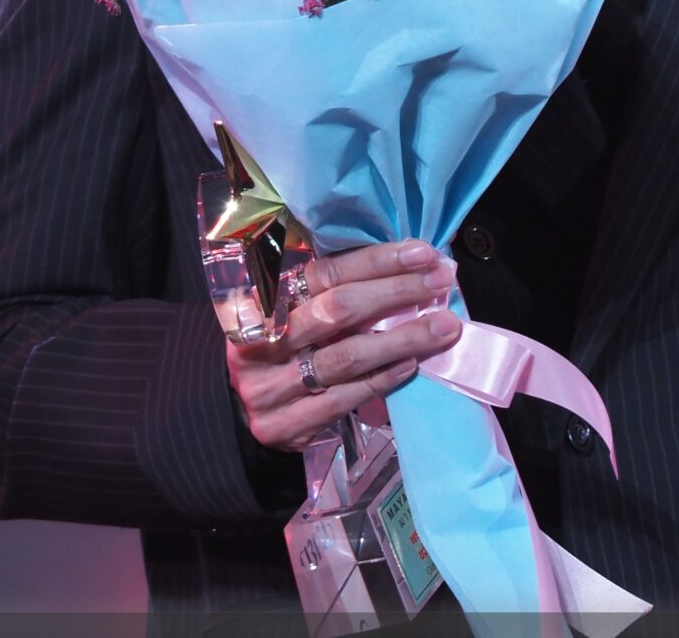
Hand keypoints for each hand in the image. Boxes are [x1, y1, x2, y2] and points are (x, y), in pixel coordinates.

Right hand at [226, 238, 463, 450]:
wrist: (235, 416)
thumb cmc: (282, 350)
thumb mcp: (292, 313)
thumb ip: (333, 291)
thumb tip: (408, 265)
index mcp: (261, 300)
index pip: (325, 273)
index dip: (376, 261)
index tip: (422, 254)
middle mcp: (261, 340)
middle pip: (338, 309)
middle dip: (396, 292)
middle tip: (441, 281)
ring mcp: (269, 386)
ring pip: (346, 356)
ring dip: (402, 338)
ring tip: (443, 326)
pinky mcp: (284, 425)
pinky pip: (344, 398)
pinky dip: (382, 378)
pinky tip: (411, 364)